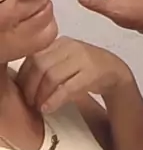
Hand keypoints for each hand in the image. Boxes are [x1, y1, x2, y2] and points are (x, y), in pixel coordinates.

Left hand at [16, 36, 131, 113]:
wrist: (114, 70)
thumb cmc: (83, 68)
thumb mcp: (63, 60)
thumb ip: (45, 64)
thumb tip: (21, 82)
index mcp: (60, 42)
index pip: (33, 55)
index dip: (24, 76)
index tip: (21, 91)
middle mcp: (70, 46)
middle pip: (40, 65)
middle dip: (30, 87)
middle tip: (29, 102)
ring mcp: (82, 58)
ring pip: (52, 75)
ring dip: (41, 95)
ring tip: (38, 106)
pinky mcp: (92, 73)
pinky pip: (68, 87)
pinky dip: (54, 99)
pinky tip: (48, 108)